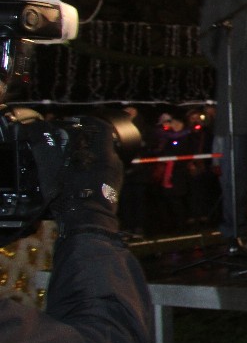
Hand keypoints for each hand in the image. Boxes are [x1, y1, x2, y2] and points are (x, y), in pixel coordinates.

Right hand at [49, 116, 123, 235]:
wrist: (87, 221)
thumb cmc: (70, 192)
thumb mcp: (51, 166)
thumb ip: (44, 144)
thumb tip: (36, 128)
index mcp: (103, 153)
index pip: (102, 127)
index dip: (88, 121)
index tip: (76, 122)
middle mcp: (114, 162)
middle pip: (101, 143)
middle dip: (84, 141)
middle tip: (67, 142)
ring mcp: (115, 176)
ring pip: (101, 158)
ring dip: (86, 156)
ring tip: (68, 161)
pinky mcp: (112, 188)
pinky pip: (102, 172)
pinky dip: (90, 170)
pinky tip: (75, 176)